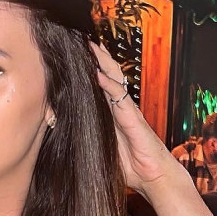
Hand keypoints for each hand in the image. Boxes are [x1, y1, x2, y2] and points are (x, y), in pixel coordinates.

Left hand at [90, 41, 180, 192]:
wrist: (154, 177)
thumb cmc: (130, 166)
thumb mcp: (101, 151)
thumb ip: (87, 141)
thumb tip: (62, 138)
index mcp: (112, 115)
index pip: (99, 86)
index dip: (89, 70)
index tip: (75, 55)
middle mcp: (119, 108)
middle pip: (107, 75)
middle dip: (96, 57)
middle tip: (81, 39)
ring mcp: (127, 111)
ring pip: (114, 79)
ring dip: (102, 62)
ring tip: (90, 45)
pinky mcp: (132, 118)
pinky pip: (118, 96)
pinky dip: (107, 83)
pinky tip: (97, 73)